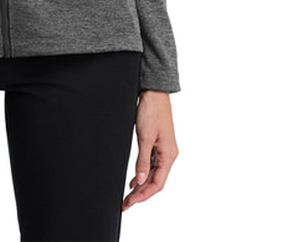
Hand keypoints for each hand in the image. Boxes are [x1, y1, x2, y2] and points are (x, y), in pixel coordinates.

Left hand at [122, 89, 177, 209]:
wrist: (154, 92)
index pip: (157, 183)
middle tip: (125, 203)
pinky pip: (151, 164)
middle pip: (155, 181)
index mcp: (169, 155)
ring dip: (141, 185)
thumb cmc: (152, 111)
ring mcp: (163, 149)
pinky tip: (134, 180)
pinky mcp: (157, 143)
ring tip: (128, 195)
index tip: (130, 202)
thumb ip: (143, 159)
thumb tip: (141, 180)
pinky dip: (143, 173)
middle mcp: (168, 155)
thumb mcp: (145, 136)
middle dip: (141, 193)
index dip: (144, 195)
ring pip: (153, 174)